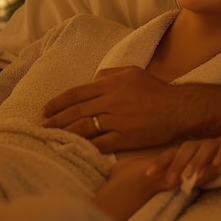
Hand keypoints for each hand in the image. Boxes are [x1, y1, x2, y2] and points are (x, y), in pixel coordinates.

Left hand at [42, 66, 178, 152]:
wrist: (177, 108)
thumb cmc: (154, 90)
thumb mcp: (132, 72)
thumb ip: (109, 74)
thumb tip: (92, 80)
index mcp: (111, 84)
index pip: (76, 93)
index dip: (58, 102)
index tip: (45, 110)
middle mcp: (110, 100)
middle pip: (76, 111)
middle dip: (56, 120)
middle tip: (43, 126)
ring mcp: (116, 120)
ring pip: (83, 127)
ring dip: (65, 133)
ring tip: (53, 138)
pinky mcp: (124, 138)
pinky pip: (98, 143)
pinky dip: (84, 146)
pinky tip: (74, 149)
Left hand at [145, 134, 220, 188]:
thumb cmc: (217, 164)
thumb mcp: (199, 171)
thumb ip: (185, 176)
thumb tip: (165, 184)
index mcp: (193, 149)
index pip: (174, 153)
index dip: (161, 162)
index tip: (147, 175)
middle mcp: (207, 143)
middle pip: (194, 147)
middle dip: (187, 162)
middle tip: (182, 179)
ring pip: (216, 144)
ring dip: (212, 157)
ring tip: (210, 169)